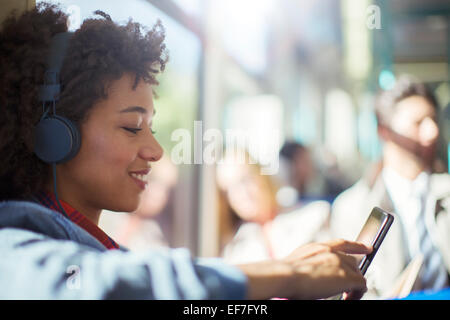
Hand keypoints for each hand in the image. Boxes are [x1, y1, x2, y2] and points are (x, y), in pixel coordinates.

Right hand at [238, 239, 371, 299]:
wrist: (285, 276)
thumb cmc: (283, 274)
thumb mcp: (296, 262)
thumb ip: (307, 263)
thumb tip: (309, 273)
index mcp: (317, 247)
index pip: (342, 243)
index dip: (356, 245)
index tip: (366, 247)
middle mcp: (330, 252)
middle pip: (352, 261)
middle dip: (353, 272)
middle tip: (347, 287)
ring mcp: (339, 263)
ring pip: (357, 273)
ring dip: (354, 285)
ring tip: (347, 296)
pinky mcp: (346, 277)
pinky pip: (362, 285)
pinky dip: (358, 294)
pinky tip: (349, 298)